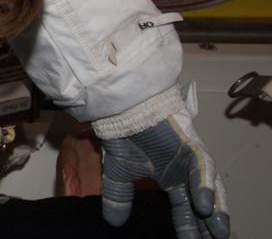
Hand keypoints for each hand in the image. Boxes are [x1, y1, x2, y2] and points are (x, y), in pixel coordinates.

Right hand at [100, 88, 229, 238]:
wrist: (120, 106)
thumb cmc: (122, 133)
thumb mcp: (117, 172)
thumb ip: (118, 196)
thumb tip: (113, 222)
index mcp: (171, 178)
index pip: (184, 208)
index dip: (188, 227)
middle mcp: (185, 171)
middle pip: (202, 204)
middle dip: (207, 225)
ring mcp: (191, 159)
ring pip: (210, 189)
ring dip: (215, 211)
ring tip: (218, 233)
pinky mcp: (192, 145)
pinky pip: (203, 168)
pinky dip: (205, 186)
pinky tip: (204, 205)